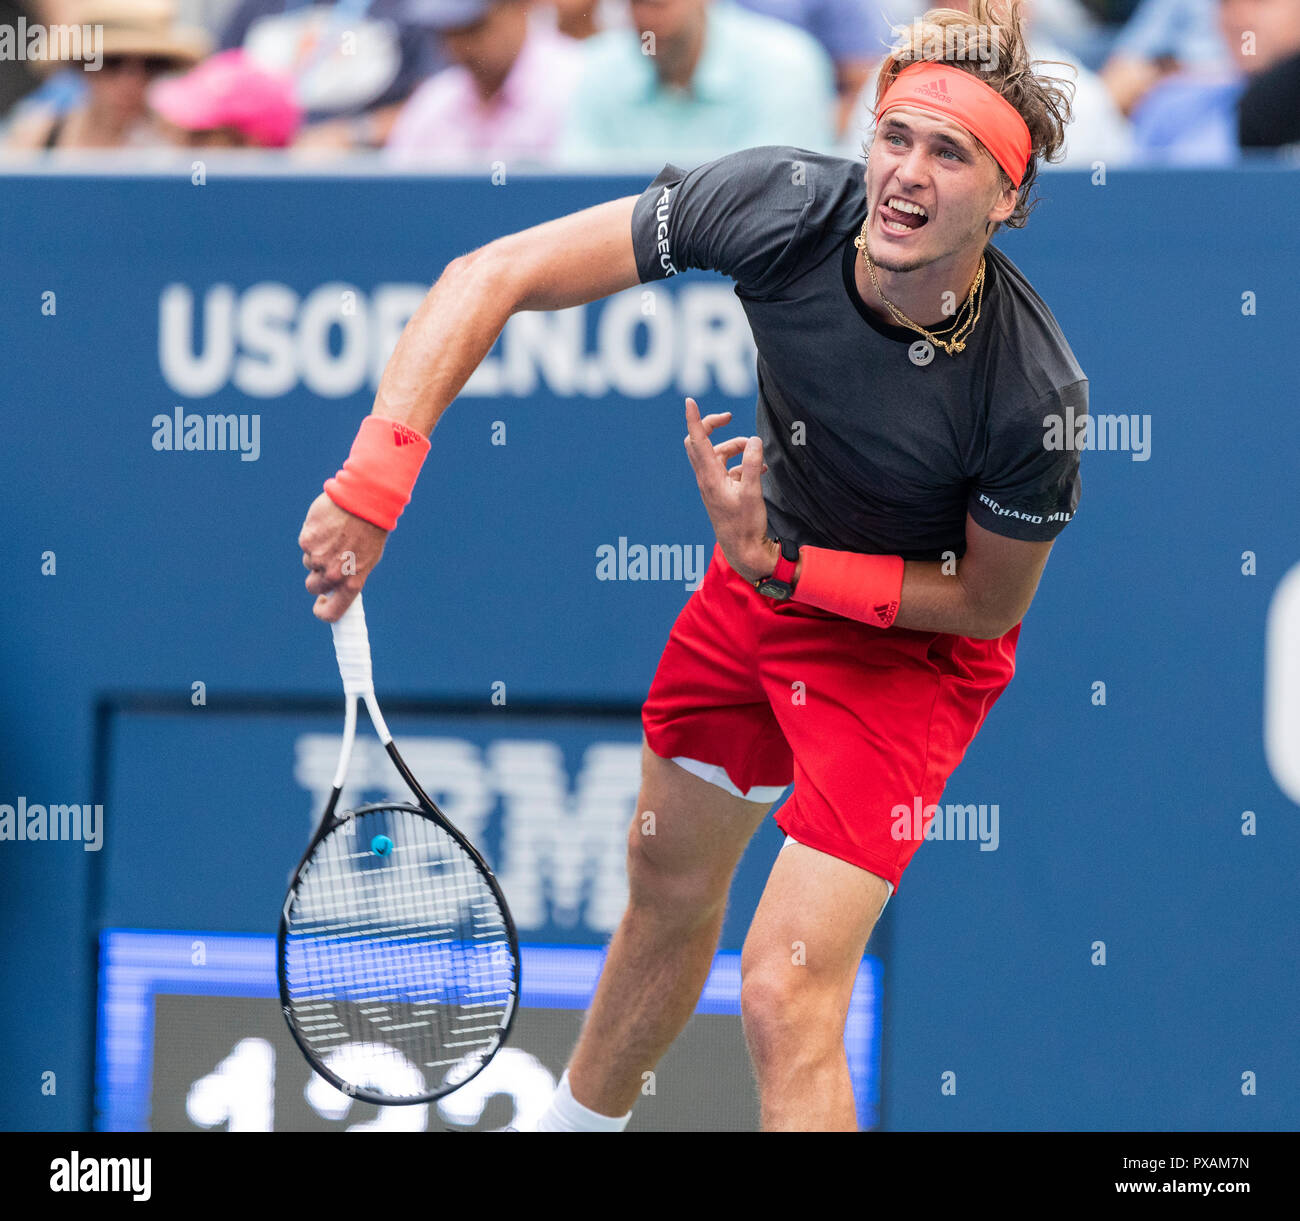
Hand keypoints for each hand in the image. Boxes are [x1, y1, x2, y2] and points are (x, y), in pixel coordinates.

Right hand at [298, 493, 388, 621]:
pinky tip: (328, 526)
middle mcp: (332, 574)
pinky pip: (305, 545)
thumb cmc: (370, 531)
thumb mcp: (367, 560)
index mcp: (351, 583)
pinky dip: (313, 538)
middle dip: (317, 577)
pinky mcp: (306, 540)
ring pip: (309, 563)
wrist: (365, 502)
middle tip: (328, 562)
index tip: (321, 603)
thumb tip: (336, 587)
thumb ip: (350, 576)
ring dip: (317, 554)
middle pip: (313, 587)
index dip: (322, 611)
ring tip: (335, 536)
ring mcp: (317, 557)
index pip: (331, 612)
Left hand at [682, 397, 775, 584]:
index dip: (694, 419)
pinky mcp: (721, 491)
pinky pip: (726, 468)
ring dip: (734, 446)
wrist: (743, 551)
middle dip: (712, 426)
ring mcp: (712, 485)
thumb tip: (753, 440)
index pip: (697, 440)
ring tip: (755, 450)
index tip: (690, 400)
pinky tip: (759, 469)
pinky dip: (740, 462)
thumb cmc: (746, 526)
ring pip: (716, 454)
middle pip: (699, 442)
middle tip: (728, 418)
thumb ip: (752, 464)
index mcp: (710, 477)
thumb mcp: (753, 493)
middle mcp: (707, 479)